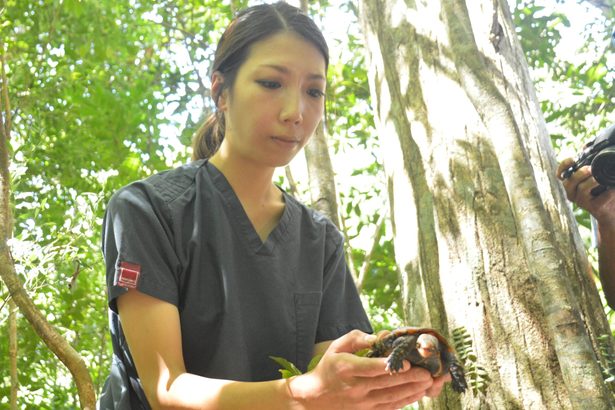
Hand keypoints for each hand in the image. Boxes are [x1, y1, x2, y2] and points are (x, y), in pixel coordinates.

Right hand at [288, 330, 442, 409]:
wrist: (314, 398)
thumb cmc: (328, 368)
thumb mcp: (336, 347)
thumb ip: (357, 338)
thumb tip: (379, 336)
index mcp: (346, 368)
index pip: (371, 368)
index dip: (390, 366)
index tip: (407, 363)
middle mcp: (355, 387)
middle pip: (386, 384)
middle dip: (409, 378)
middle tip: (427, 373)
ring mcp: (361, 403)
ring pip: (391, 397)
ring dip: (411, 391)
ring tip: (427, 383)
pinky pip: (389, 407)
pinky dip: (404, 401)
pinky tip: (416, 394)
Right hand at [557, 158, 614, 227]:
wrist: (613, 207)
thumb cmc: (604, 187)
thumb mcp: (596, 173)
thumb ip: (589, 161)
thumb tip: (586, 145)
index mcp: (572, 181)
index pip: (561, 173)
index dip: (564, 166)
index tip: (573, 159)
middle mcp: (572, 191)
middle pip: (568, 182)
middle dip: (578, 174)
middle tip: (590, 168)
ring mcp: (581, 200)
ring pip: (581, 189)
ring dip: (591, 182)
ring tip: (599, 178)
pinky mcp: (591, 207)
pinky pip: (597, 199)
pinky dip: (605, 192)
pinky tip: (611, 189)